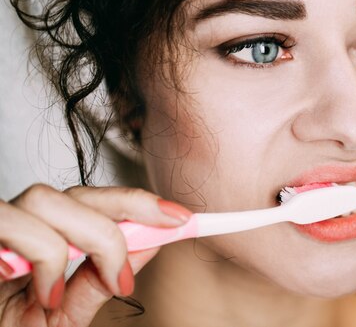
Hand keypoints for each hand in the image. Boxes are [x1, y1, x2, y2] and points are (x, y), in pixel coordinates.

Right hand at [0, 184, 191, 325]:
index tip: (184, 218)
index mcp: (49, 239)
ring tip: (60, 295)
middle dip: (122, 218)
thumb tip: (152, 243)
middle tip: (147, 250)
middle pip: (78, 193)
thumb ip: (100, 278)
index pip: (99, 203)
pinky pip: (8, 223)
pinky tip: (37, 290)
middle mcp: (22, 226)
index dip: (142, 203)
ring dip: (74, 244)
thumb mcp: (62, 315)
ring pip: (47, 200)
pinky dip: (36, 254)